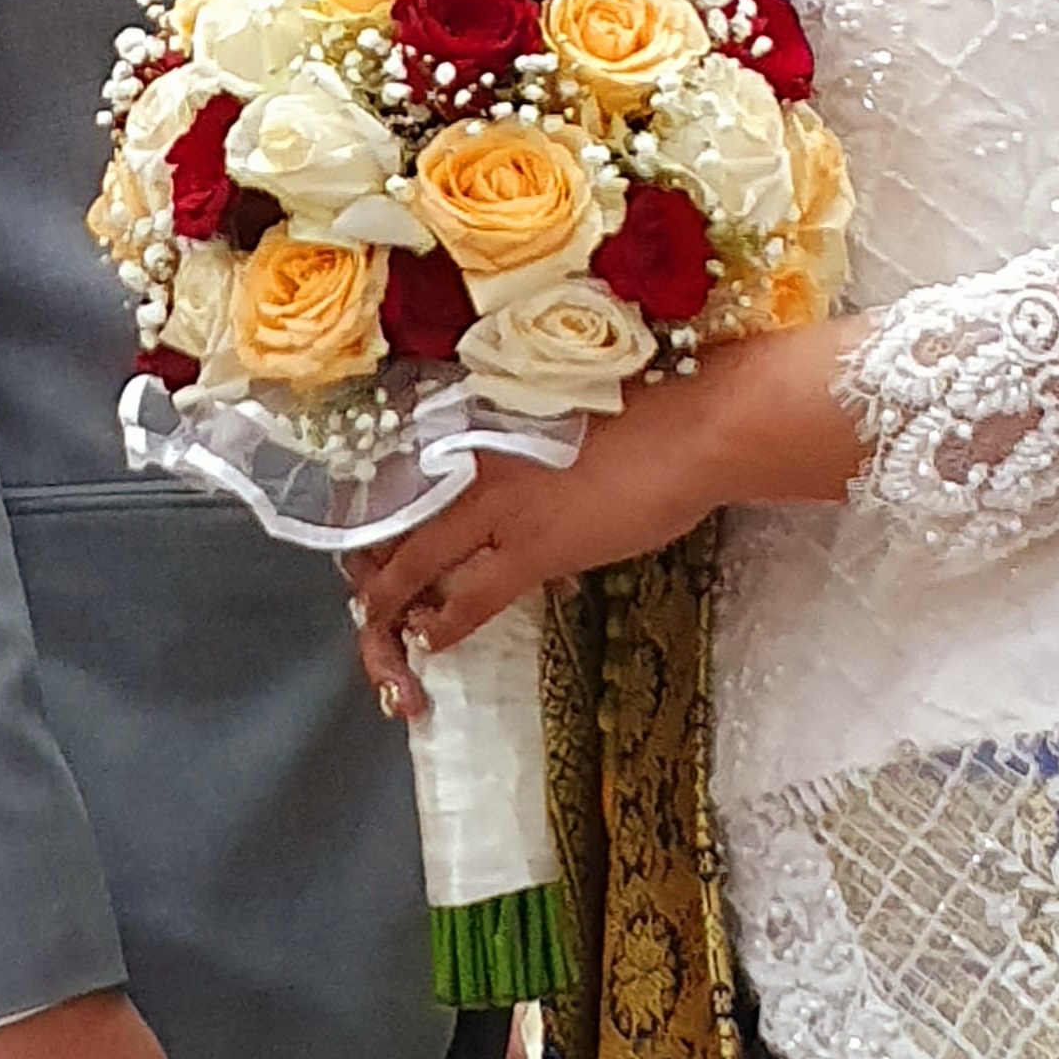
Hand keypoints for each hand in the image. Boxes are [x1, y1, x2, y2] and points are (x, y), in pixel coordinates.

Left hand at [345, 318, 866, 707]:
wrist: (694, 425)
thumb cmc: (650, 416)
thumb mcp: (567, 428)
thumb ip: (534, 467)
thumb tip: (535, 528)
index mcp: (478, 421)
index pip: (403, 471)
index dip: (381, 512)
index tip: (375, 538)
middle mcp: (474, 458)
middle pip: (393, 518)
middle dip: (371, 562)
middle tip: (364, 592)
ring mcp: (497, 504)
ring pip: (414, 563)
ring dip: (392, 602)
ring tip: (380, 624)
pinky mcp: (529, 547)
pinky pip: (466, 599)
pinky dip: (441, 626)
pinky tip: (429, 642)